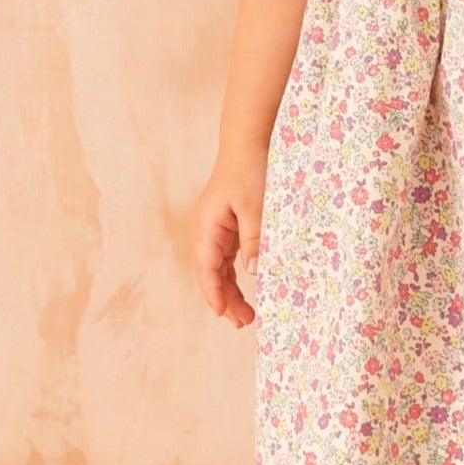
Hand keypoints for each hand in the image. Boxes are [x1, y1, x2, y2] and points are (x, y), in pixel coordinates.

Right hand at [192, 150, 265, 327]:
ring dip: (231, 290)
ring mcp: (217, 228)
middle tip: (244, 322)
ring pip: (220, 268)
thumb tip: (254, 272)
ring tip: (246, 315)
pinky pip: (229, 257)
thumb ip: (254, 238)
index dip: (214, 292)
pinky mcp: (229, 226)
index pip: (207, 267)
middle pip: (212, 273)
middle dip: (226, 299)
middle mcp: (208, 230)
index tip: (223, 314)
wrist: (248, 142)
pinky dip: (236, 274)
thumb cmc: (250, 170)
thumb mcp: (256, 205)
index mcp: (207, 225)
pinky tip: (247, 287)